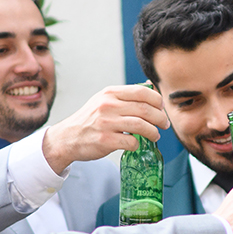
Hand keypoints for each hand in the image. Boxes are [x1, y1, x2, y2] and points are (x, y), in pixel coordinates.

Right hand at [42, 84, 166, 171]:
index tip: (162, 107)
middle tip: (164, 124)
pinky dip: (138, 144)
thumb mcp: (103, 100)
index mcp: (110, 93)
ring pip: (141, 126)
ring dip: (153, 132)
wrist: (68, 138)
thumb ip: (124, 96)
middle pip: (145, 109)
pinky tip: (137, 144)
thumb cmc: (90, 120)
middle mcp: (108, 105)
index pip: (142, 92)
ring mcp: (106, 123)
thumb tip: (150, 89)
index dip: (157, 100)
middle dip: (160, 118)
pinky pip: (131, 142)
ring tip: (156, 136)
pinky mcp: (105, 140)